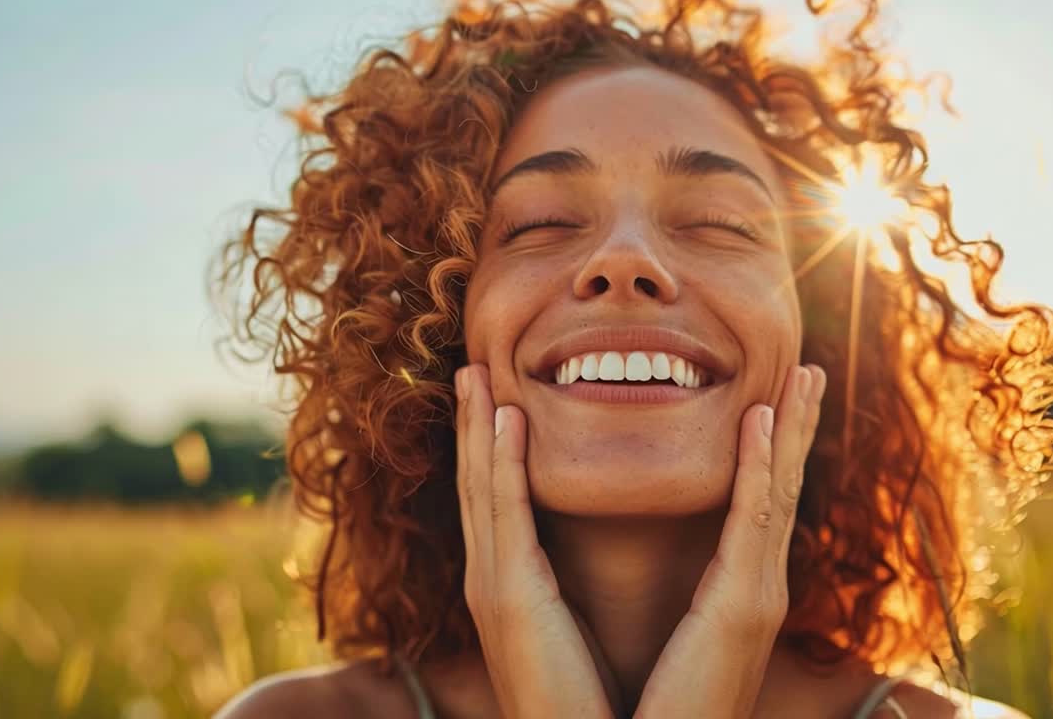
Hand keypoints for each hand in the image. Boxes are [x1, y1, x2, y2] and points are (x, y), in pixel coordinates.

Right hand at [455, 364, 620, 718]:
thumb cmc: (584, 702)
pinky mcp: (508, 596)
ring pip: (481, 485)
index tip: (491, 398)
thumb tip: (580, 571)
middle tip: (469, 368)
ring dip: (476, 425)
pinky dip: (499, 461)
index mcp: (512, 585)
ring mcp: (493, 584)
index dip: (488, 447)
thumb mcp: (570, 634)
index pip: (496, 499)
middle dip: (470, 424)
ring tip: (473, 373)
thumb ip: (564, 595)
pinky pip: (503, 512)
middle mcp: (493, 577)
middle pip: (477, 482)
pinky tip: (504, 417)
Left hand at [634, 364, 826, 718]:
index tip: (779, 401)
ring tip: (804, 376)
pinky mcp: (741, 606)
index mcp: (741, 593)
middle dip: (797, 427)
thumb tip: (685, 585)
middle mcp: (759, 587)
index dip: (775, 452)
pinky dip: (760, 466)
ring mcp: (758, 595)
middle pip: (782, 488)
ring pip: (778, 491)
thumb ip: (693, 609)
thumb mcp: (681, 646)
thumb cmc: (661, 711)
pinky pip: (753, 519)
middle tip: (809, 371)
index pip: (763, 505)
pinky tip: (762, 419)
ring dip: (791, 429)